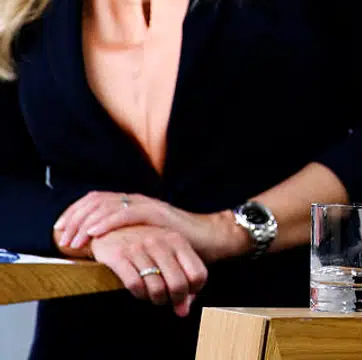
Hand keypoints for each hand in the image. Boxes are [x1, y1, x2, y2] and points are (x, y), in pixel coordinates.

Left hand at [54, 191, 247, 262]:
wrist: (210, 238)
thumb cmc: (177, 243)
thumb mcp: (145, 239)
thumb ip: (125, 239)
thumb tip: (100, 251)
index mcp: (132, 204)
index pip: (95, 200)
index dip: (74, 212)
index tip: (60, 230)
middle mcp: (137, 200)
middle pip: (95, 200)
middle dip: (74, 218)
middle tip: (62, 238)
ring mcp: (147, 205)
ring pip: (106, 205)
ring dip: (85, 222)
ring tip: (73, 240)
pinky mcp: (157, 214)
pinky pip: (126, 214)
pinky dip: (106, 222)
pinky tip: (94, 233)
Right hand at [88, 225, 207, 316]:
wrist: (109, 228)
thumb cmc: (143, 245)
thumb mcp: (167, 252)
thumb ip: (181, 277)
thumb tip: (184, 311)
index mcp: (178, 241)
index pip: (198, 274)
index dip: (193, 291)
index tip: (185, 295)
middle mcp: (161, 243)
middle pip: (179, 285)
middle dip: (174, 300)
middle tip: (167, 301)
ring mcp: (140, 248)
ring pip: (157, 288)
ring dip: (156, 299)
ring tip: (153, 297)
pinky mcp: (119, 255)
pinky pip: (134, 284)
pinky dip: (139, 294)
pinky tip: (139, 292)